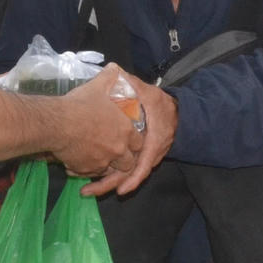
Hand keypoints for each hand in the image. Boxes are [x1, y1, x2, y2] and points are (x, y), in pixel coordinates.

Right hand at [47, 66, 144, 184]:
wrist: (57, 124)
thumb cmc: (80, 105)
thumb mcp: (97, 87)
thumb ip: (109, 78)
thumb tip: (114, 68)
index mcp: (125, 130)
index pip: (139, 142)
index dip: (134, 141)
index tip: (127, 138)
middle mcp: (117, 148)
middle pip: (128, 162)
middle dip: (124, 159)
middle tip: (114, 152)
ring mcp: (102, 161)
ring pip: (110, 170)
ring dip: (106, 166)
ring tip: (96, 158)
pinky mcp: (86, 169)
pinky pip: (91, 173)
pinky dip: (87, 169)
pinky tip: (79, 162)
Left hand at [81, 74, 176, 197]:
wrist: (175, 113)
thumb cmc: (159, 103)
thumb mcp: (147, 91)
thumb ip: (131, 82)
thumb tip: (114, 69)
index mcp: (155, 138)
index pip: (145, 160)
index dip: (133, 175)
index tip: (120, 185)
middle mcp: (151, 153)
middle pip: (131, 174)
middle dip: (111, 184)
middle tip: (88, 191)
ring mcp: (145, 158)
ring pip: (127, 177)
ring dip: (107, 185)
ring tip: (87, 192)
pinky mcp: (139, 159)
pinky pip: (126, 173)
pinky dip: (111, 179)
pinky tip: (94, 185)